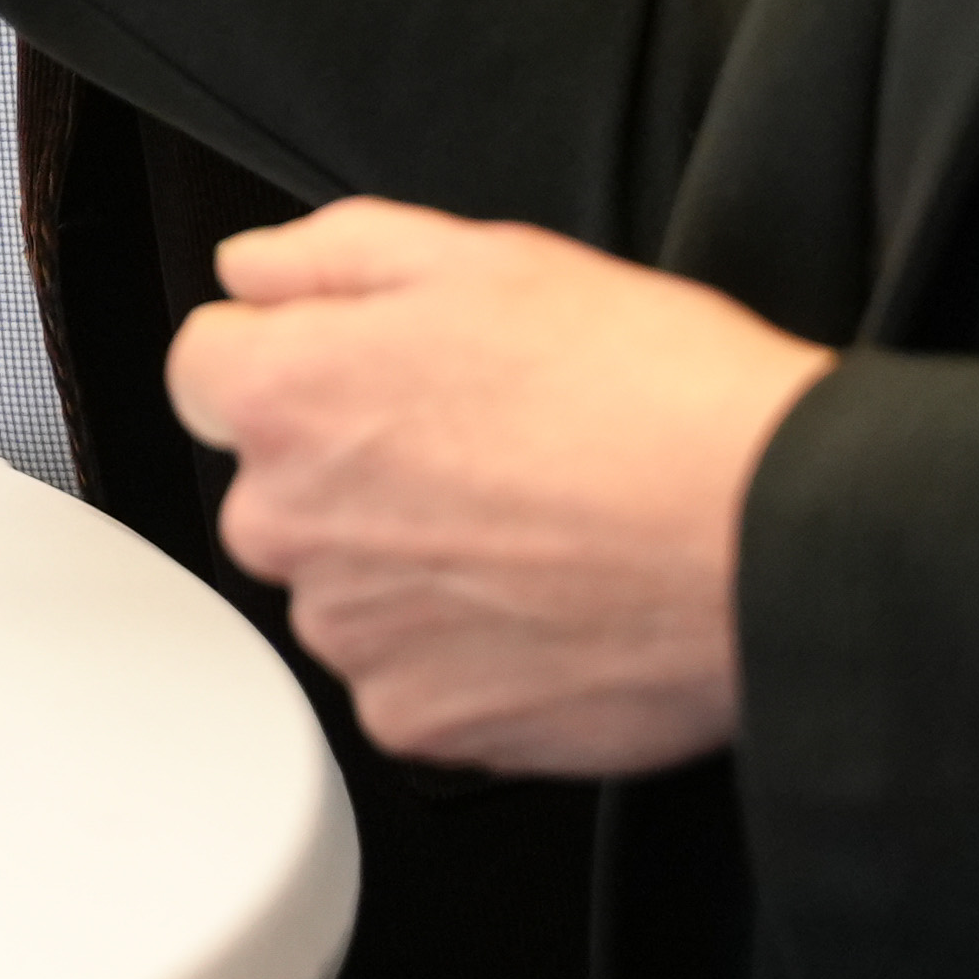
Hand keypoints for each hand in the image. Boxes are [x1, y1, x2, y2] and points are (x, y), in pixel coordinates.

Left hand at [164, 199, 830, 775]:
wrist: (771, 538)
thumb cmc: (650, 395)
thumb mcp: (487, 258)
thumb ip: (334, 256)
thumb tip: (251, 271)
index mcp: (290, 397)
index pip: (207, 369)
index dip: (297, 355)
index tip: (373, 368)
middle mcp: (290, 524)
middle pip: (278, 485)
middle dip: (354, 465)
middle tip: (489, 445)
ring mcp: (351, 635)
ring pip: (346, 586)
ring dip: (409, 563)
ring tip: (535, 524)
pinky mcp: (420, 721)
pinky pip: (407, 678)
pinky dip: (462, 651)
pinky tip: (546, 601)